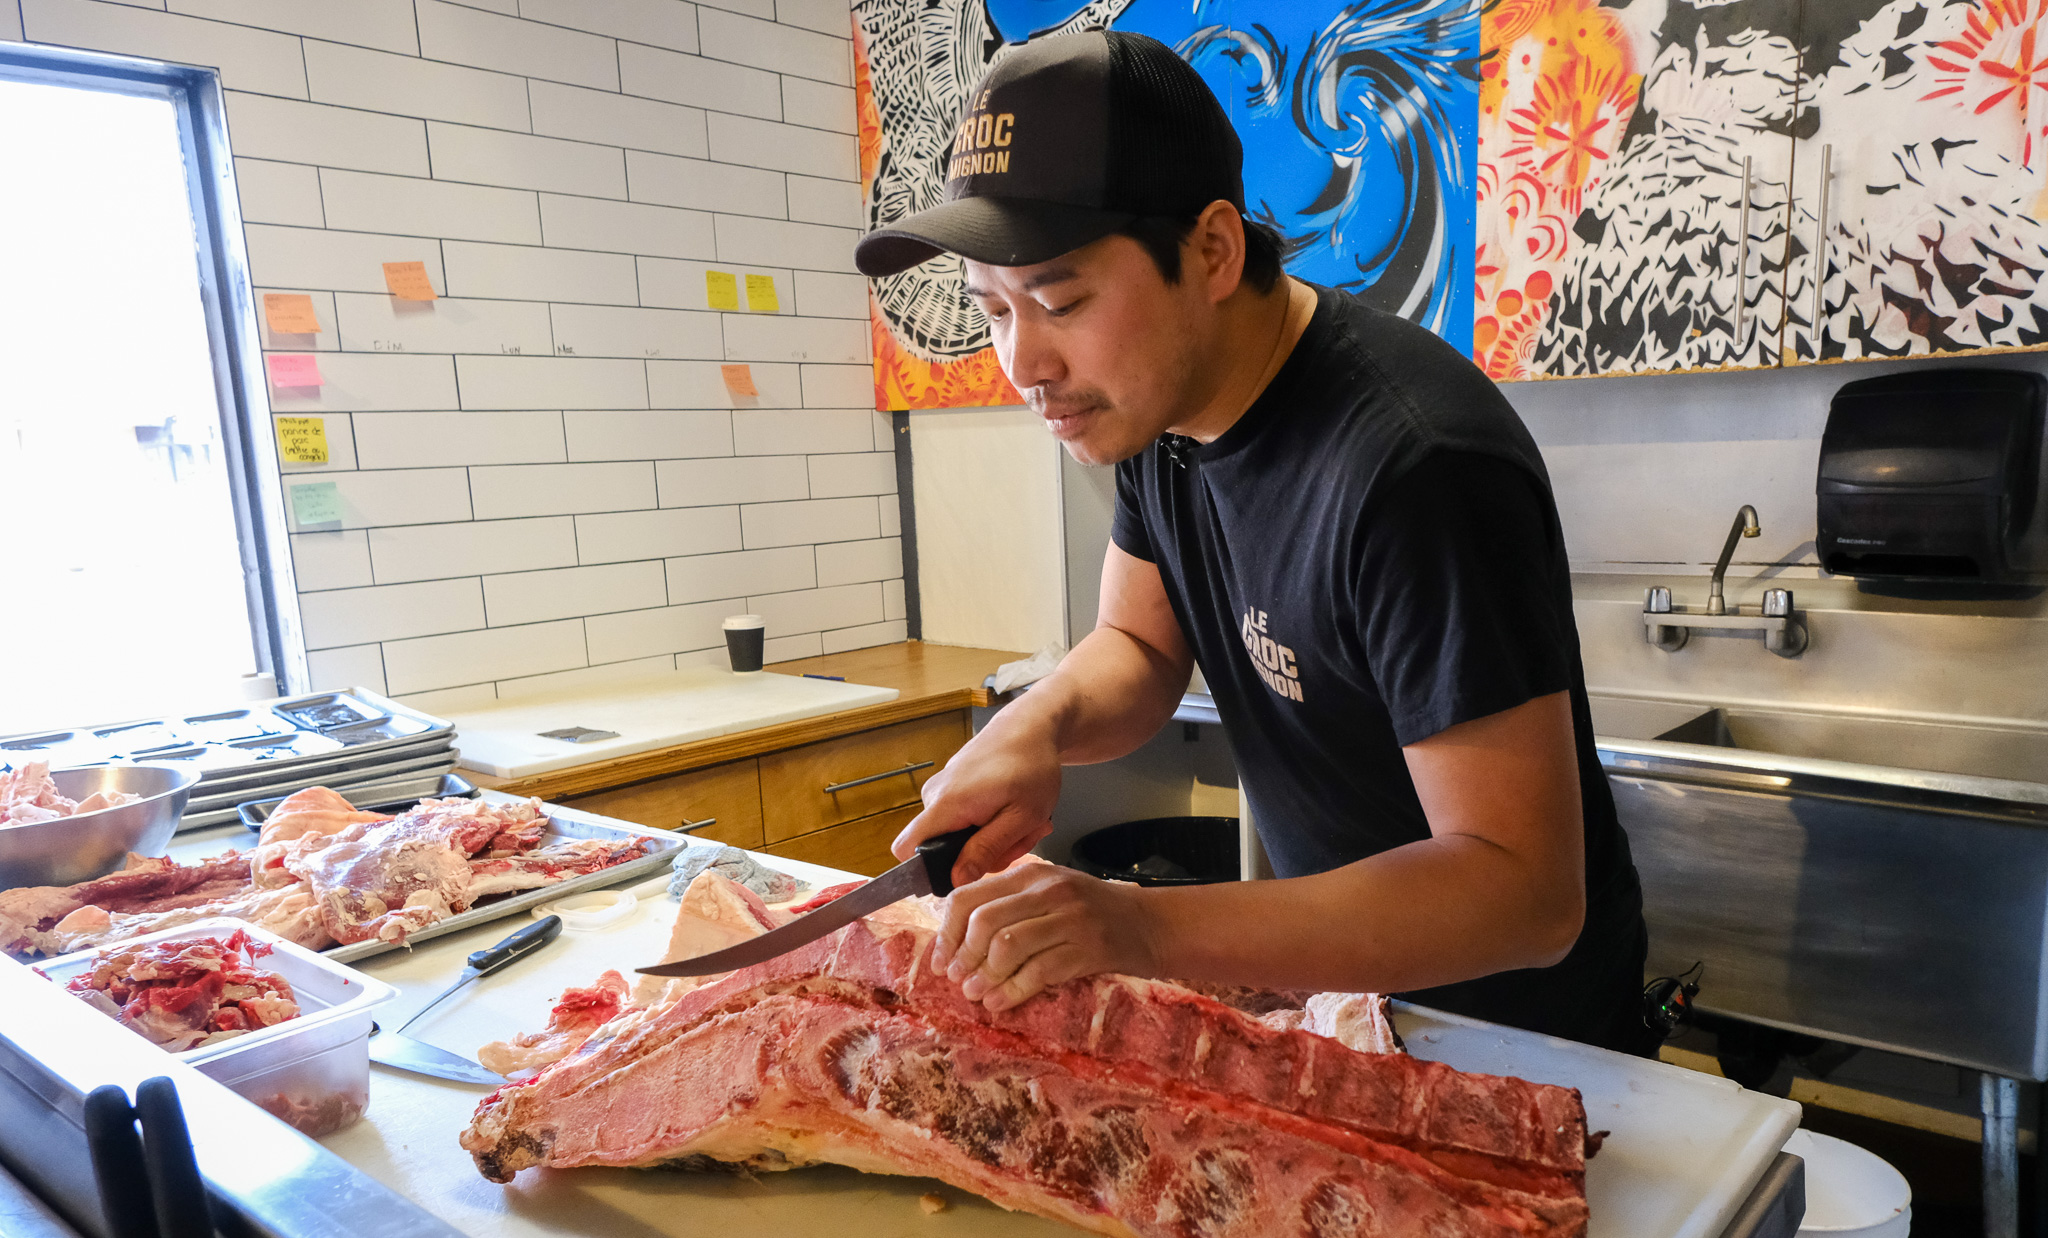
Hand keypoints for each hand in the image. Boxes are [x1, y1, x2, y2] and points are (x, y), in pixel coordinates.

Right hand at [892, 716, 1061, 887]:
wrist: (1030, 725)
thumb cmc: (1032, 766)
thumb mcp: (1022, 816)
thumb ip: (987, 850)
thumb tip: (956, 880)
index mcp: (947, 804)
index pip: (907, 848)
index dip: (927, 870)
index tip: (965, 872)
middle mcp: (935, 795)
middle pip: (942, 848)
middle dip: (983, 854)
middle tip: (1019, 837)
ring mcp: (942, 789)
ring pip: (958, 835)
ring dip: (993, 838)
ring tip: (1021, 819)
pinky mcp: (952, 786)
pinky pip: (963, 818)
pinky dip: (990, 821)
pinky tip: (1012, 808)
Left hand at [933, 862, 1159, 1012]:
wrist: (1150, 924)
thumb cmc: (1092, 912)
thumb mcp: (1050, 895)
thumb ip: (1009, 907)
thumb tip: (957, 942)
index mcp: (1031, 875)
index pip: (970, 896)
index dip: (948, 932)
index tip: (941, 960)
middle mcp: (1048, 891)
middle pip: (984, 922)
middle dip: (964, 957)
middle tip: (958, 980)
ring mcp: (1069, 919)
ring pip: (1007, 946)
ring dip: (985, 977)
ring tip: (977, 994)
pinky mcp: (1086, 948)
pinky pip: (1037, 972)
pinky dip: (1012, 992)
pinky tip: (1001, 1003)